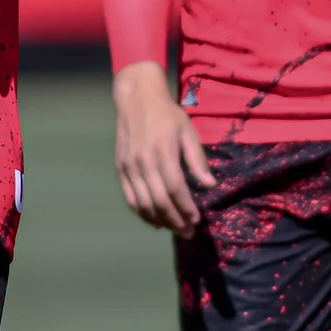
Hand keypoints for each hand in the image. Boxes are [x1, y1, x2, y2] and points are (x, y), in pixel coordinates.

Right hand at [112, 62, 214, 234]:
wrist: (137, 98)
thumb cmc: (167, 115)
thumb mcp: (188, 132)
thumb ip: (197, 160)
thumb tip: (210, 185)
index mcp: (163, 151)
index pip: (176, 189)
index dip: (186, 208)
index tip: (196, 220)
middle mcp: (143, 161)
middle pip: (159, 201)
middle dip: (175, 221)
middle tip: (187, 232)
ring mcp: (129, 166)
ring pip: (143, 203)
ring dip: (159, 220)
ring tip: (172, 229)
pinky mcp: (120, 168)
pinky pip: (130, 197)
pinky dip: (141, 212)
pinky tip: (154, 219)